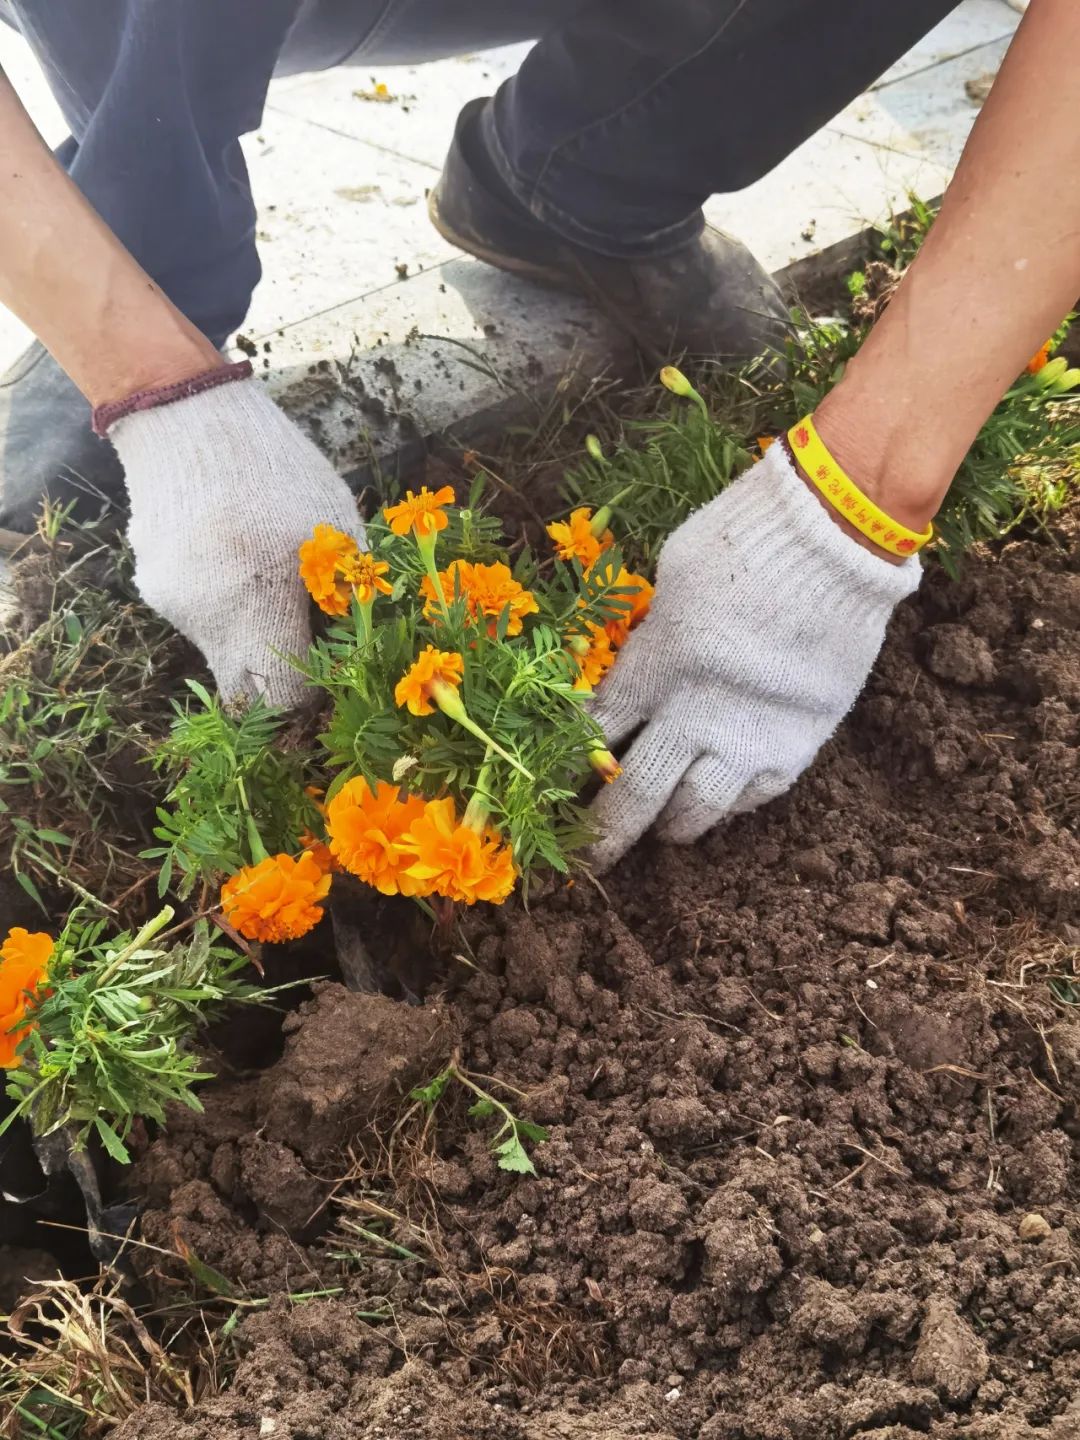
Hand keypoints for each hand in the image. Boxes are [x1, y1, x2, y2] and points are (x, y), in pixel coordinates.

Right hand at [109, 378, 363, 705]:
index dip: (312, 690)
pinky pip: (196, 613)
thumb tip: (352, 641)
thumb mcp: (337, 526)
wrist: (186, 416)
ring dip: (248, 631)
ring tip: (264, 573)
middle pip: (245, 689)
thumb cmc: (278, 471)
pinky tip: (231, 552)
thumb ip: (347, 594)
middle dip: (275, 679)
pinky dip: (220, 600)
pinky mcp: (151, 585)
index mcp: (261, 608)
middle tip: (302, 644)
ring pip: (220, 648)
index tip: (327, 666)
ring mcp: (173, 606)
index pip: (286, 696)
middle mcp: (209, 620)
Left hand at [587, 444, 921, 869]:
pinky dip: (732, 802)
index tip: (554, 793)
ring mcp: (750, 736)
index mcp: (653, 667)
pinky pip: (754, 796)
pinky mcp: (800, 743)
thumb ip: (652, 634)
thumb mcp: (672, 577)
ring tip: (663, 831)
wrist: (837, 539)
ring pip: (698, 810)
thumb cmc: (744, 537)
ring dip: (672, 825)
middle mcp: (694, 714)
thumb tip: (642, 663)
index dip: (569, 769)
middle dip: (606, 833)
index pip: (594, 735)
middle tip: (588, 861)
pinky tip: (722, 798)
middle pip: (636, 793)